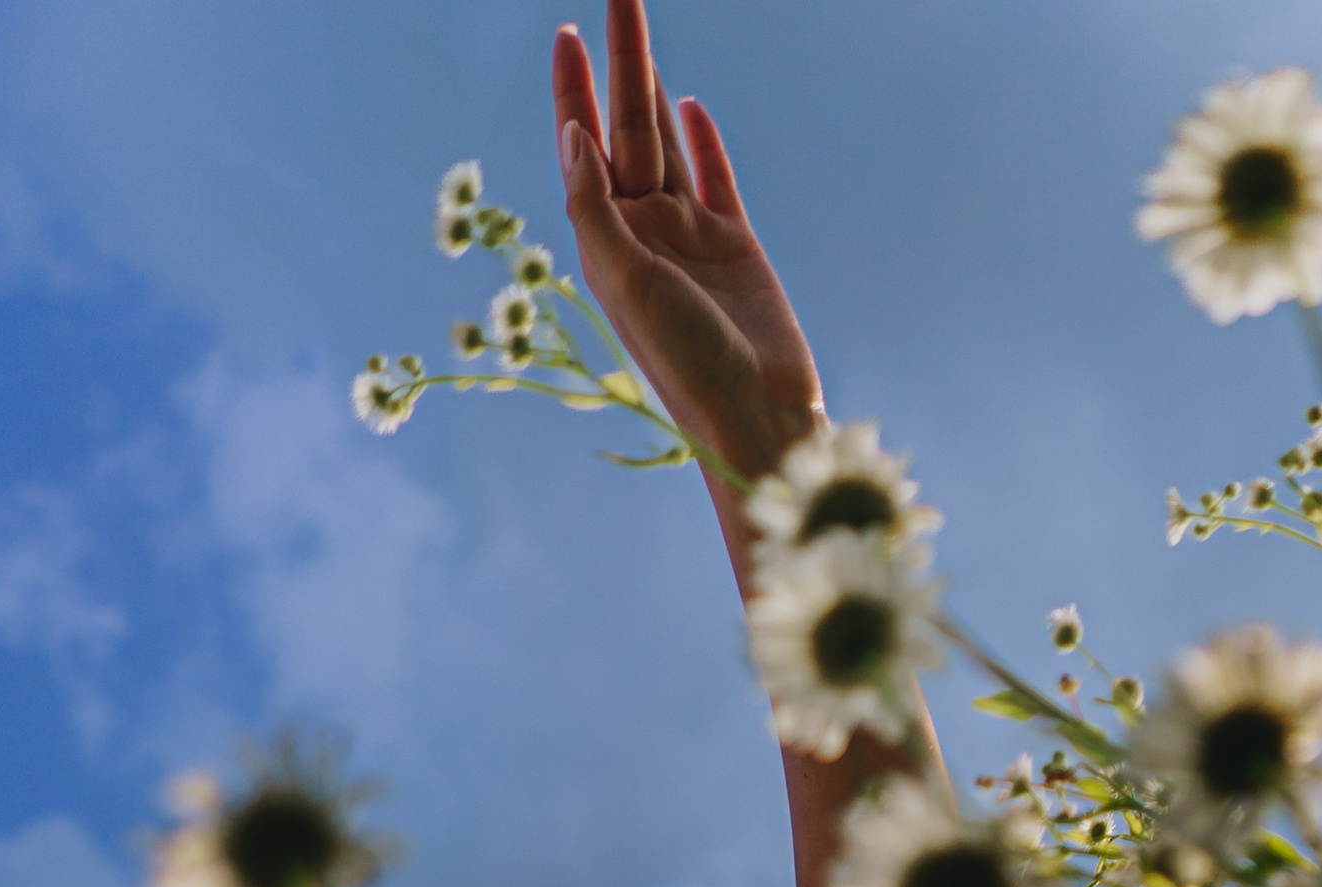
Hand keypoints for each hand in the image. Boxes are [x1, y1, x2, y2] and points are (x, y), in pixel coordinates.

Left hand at [553, 0, 820, 493]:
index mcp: (606, 242)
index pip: (582, 146)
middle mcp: (642, 233)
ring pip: (666, 142)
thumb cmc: (686, 363)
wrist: (756, 413)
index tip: (565, 32)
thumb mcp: (627, 284)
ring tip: (641, 37)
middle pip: (626, 127)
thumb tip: (574, 134)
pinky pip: (713, 178)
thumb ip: (594, 208)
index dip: (573, 89)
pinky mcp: (735, 245)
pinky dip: (701, 141)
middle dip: (621, 61)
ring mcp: (689, 237)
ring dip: (653, 87)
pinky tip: (690, 106)